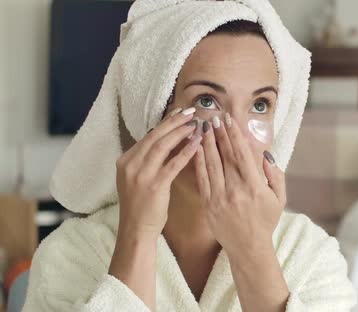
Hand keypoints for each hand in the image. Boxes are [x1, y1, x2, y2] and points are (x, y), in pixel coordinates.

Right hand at [115, 108, 200, 238]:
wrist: (136, 229)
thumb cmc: (141, 206)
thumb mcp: (137, 178)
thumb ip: (147, 161)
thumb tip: (166, 142)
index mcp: (126, 160)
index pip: (148, 136)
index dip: (166, 123)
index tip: (180, 113)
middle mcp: (131, 164)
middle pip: (155, 136)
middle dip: (174, 122)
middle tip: (191, 112)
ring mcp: (141, 174)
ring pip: (162, 146)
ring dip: (180, 133)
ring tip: (195, 124)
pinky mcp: (154, 185)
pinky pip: (172, 164)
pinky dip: (185, 152)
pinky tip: (197, 144)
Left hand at [194, 114, 285, 257]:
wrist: (248, 248)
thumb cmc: (266, 222)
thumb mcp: (279, 198)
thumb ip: (275, 175)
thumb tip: (265, 154)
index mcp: (254, 186)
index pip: (242, 154)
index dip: (235, 135)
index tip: (229, 120)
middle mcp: (236, 190)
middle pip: (225, 155)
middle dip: (218, 134)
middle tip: (213, 117)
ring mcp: (220, 197)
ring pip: (211, 164)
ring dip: (206, 144)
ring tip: (202, 128)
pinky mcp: (208, 204)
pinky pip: (202, 179)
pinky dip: (198, 162)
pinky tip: (195, 149)